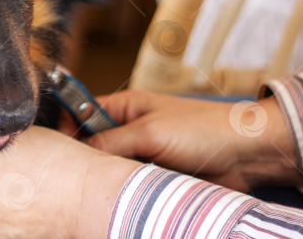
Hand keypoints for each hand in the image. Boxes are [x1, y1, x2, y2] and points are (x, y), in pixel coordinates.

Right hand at [87, 90, 301, 190]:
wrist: (245, 154)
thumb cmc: (201, 129)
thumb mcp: (149, 131)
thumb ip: (110, 140)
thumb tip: (79, 153)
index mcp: (125, 106)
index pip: (82, 112)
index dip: (67, 126)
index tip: (57, 146)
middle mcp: (130, 128)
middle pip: (93, 144)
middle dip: (87, 158)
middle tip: (75, 174)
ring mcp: (142, 152)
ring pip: (111, 167)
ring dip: (110, 176)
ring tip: (102, 186)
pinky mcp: (154, 175)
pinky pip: (130, 184)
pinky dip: (127, 190)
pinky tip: (121, 196)